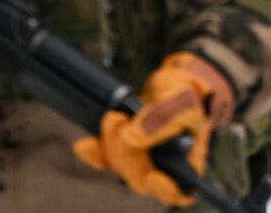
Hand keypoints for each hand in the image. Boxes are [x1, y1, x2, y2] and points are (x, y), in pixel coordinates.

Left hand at [73, 52, 234, 205]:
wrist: (173, 82)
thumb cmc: (186, 93)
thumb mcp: (180, 102)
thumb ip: (160, 119)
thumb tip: (130, 137)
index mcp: (186, 162)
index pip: (177, 189)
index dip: (163, 188)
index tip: (152, 175)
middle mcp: (164, 168)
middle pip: (141, 178)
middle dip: (125, 152)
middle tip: (119, 119)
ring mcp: (143, 160)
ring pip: (122, 166)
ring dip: (110, 144)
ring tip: (113, 117)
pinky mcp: (125, 150)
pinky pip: (107, 160)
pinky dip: (95, 152)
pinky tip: (84, 144)